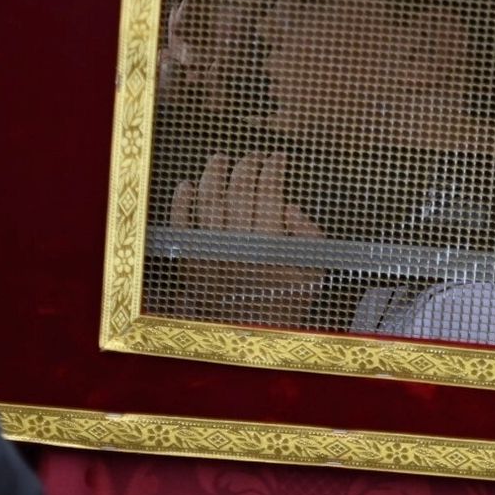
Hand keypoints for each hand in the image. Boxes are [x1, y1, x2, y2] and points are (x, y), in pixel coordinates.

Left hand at [166, 153, 323, 327]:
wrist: (253, 337)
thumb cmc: (288, 302)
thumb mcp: (314, 273)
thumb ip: (309, 236)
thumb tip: (287, 206)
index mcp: (270, 248)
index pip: (269, 193)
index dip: (273, 169)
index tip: (278, 157)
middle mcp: (237, 247)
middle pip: (238, 191)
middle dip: (247, 166)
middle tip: (254, 156)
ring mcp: (209, 254)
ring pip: (208, 202)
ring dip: (213, 175)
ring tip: (219, 159)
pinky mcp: (188, 263)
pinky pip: (180, 227)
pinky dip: (180, 203)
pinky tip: (186, 184)